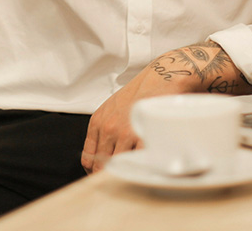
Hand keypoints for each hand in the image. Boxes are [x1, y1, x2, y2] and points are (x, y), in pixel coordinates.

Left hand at [81, 42, 251, 173]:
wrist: (162, 77)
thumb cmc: (141, 91)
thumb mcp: (112, 107)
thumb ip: (105, 130)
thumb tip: (103, 155)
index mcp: (98, 121)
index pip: (89, 158)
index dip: (96, 171)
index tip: (104, 174)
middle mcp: (108, 128)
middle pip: (103, 165)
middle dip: (111, 173)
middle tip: (123, 174)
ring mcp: (125, 133)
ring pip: (120, 165)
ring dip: (128, 169)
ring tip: (136, 169)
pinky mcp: (143, 134)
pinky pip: (137, 161)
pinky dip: (140, 166)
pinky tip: (145, 164)